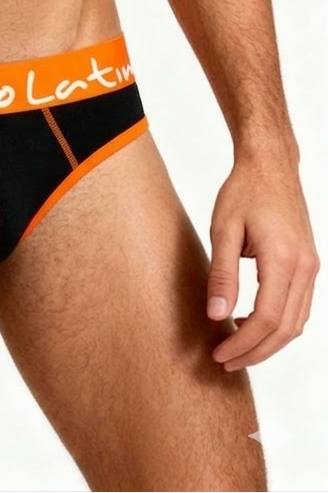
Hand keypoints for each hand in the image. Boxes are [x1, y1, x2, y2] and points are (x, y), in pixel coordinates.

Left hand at [206, 151, 318, 370]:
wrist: (270, 167)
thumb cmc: (243, 192)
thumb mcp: (223, 231)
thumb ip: (221, 275)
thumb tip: (216, 315)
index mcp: (284, 259)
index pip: (267, 318)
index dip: (243, 342)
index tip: (219, 353)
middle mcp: (305, 268)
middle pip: (285, 329)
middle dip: (255, 351)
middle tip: (224, 360)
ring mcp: (312, 267)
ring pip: (297, 322)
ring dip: (268, 342)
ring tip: (236, 348)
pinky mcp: (309, 264)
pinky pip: (299, 307)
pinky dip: (278, 324)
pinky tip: (251, 324)